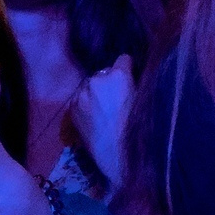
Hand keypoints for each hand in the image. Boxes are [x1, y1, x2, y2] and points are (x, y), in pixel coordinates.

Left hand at [66, 54, 134, 186]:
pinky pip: (80, 98)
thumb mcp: (143, 100)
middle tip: (116, 98)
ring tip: (103, 109)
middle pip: (104, 72)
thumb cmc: (137, 129)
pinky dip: (85, 103)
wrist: (117, 156)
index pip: (123, 59)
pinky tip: (93, 117)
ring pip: (90, 85)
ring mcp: (82, 93)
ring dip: (96, 92)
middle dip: (109, 81)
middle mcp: (97, 79)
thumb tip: (133, 76)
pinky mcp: (72, 107)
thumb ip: (135, 84)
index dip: (128, 68)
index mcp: (118, 76)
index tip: (130, 77)